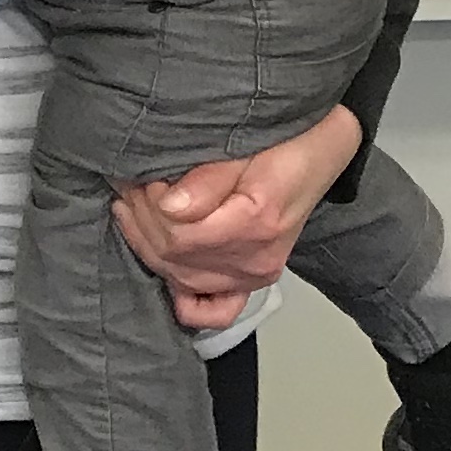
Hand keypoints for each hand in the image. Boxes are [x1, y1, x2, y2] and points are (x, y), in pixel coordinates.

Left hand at [111, 103, 363, 328]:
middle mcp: (256, 259)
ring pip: (183, 279)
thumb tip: (170, 205)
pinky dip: (185, 298)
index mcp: (256, 223)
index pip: (179, 234)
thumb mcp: (248, 144)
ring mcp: (254, 274)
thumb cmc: (290, 141)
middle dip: (141, 220)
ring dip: (149, 244)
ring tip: (133, 206)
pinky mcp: (251, 279)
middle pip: (176, 257)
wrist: (322, 150)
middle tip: (127, 184)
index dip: (149, 206)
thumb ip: (209, 177)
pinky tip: (163, 269)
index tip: (138, 175)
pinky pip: (215, 309)